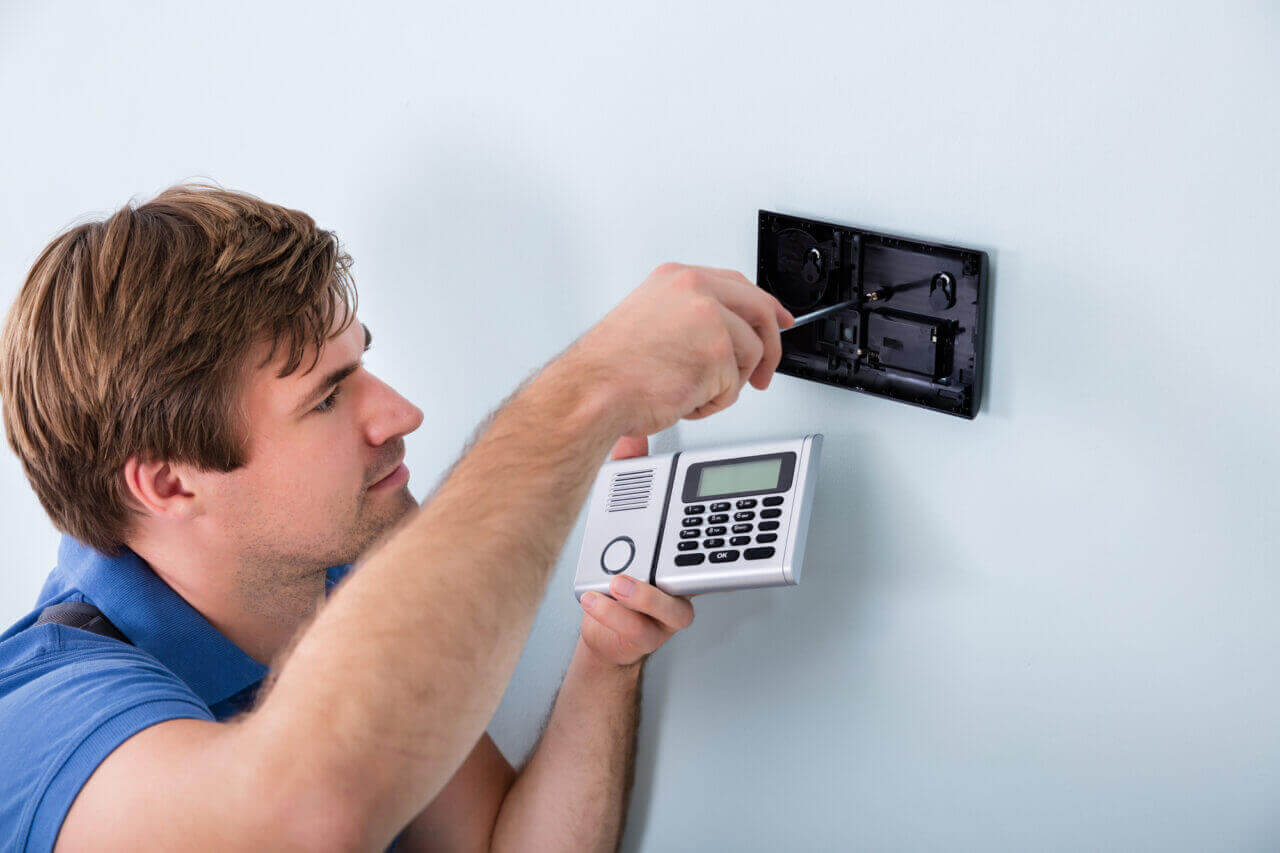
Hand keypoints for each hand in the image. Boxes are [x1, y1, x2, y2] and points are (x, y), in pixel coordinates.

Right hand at [565, 262, 793, 437]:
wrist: (592, 392)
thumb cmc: (610, 369)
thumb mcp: (649, 320)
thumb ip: (689, 317)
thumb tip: (726, 334)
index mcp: (677, 278)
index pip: (738, 285)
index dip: (765, 307)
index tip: (780, 322)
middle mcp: (695, 290)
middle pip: (759, 311)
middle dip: (768, 349)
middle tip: (763, 375)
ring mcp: (709, 318)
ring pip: (750, 354)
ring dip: (725, 384)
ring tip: (688, 390)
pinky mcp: (718, 352)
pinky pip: (734, 386)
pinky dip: (712, 403)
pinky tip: (682, 398)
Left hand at [577, 435, 695, 667]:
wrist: (608, 631)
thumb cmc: (622, 576)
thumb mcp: (623, 519)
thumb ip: (629, 477)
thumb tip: (628, 433)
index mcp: (680, 556)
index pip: (707, 538)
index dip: (717, 524)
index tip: (711, 504)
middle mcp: (680, 585)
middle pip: (698, 574)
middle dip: (686, 560)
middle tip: (659, 549)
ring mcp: (664, 613)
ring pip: (672, 609)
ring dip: (645, 597)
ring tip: (618, 582)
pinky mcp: (643, 634)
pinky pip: (637, 629)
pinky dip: (614, 615)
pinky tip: (595, 598)